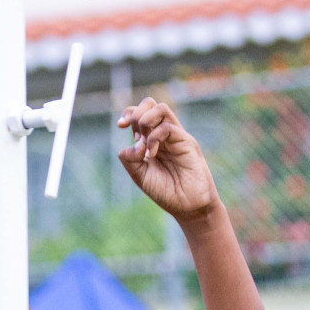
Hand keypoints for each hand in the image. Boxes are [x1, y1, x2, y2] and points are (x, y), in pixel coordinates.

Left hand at [117, 99, 219, 222]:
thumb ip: (130, 159)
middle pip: (150, 104)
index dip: (128, 114)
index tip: (121, 126)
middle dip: (136, 114)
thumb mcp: (140, 176)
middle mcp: (163, 135)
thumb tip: (131, 144)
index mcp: (150, 140)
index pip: (140, 114)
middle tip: (135, 136)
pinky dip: (153, 138)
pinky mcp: (186, 142)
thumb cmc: (165, 191)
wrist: (188, 205)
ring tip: (144, 145)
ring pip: (160, 109)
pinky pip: (167, 127)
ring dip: (145, 121)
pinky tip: (151, 155)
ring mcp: (175, 137)